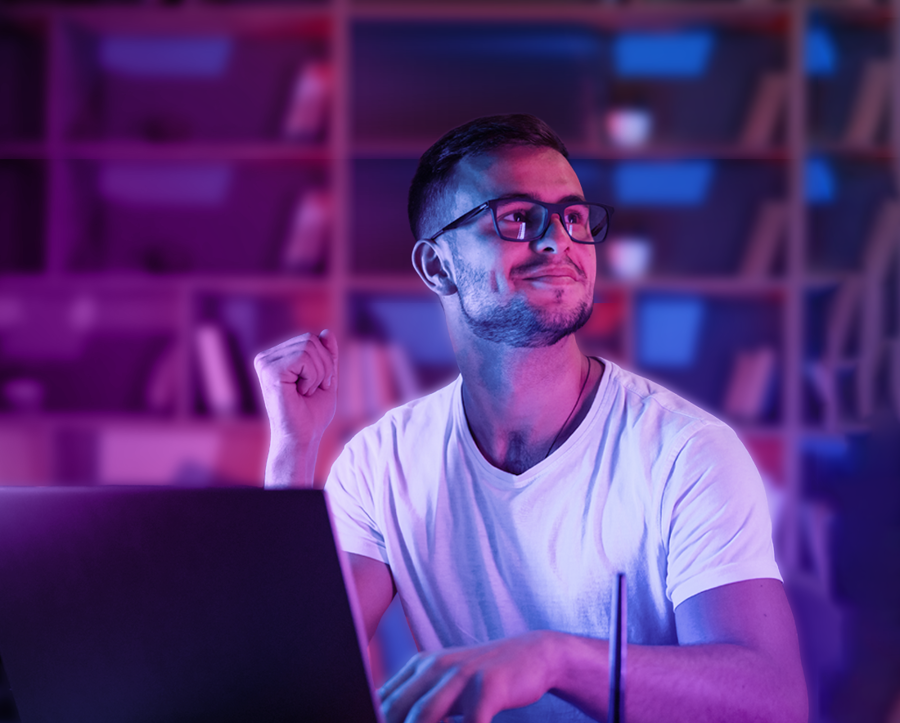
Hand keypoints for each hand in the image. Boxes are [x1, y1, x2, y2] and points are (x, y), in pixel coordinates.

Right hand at [253, 329, 338, 487]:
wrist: (302, 438)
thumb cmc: (312, 414)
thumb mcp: (325, 378)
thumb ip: (326, 356)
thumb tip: (326, 332)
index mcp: (276, 358)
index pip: (311, 338)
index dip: (325, 360)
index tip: (318, 384)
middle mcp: (266, 358)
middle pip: (310, 339)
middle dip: (324, 365)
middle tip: (314, 389)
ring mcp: (265, 363)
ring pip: (309, 346)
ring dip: (319, 373)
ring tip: (307, 392)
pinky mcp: (270, 371)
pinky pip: (304, 358)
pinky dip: (313, 376)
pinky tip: (302, 392)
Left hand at [379, 632, 554, 722]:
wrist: (533, 654)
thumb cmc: (484, 679)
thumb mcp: (446, 684)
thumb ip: (418, 700)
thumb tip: (384, 717)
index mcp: (419, 666)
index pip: (383, 700)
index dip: (374, 719)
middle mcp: (435, 666)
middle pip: (396, 710)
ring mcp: (460, 674)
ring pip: (424, 716)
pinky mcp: (487, 685)